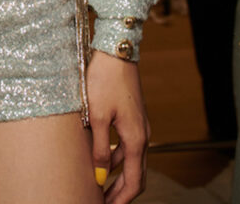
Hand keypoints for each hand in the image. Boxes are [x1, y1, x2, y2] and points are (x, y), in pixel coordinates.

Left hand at [86, 50, 149, 203]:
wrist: (117, 51)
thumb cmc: (105, 80)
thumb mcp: (97, 117)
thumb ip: (99, 149)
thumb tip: (100, 177)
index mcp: (136, 139)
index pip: (133, 181)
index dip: (121, 200)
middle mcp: (142, 135)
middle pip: (135, 175)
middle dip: (120, 193)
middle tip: (103, 202)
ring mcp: (139, 125)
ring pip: (131, 160)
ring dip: (117, 176)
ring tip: (98, 185)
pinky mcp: (132, 116)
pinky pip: (127, 146)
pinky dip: (117, 158)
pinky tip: (101, 159)